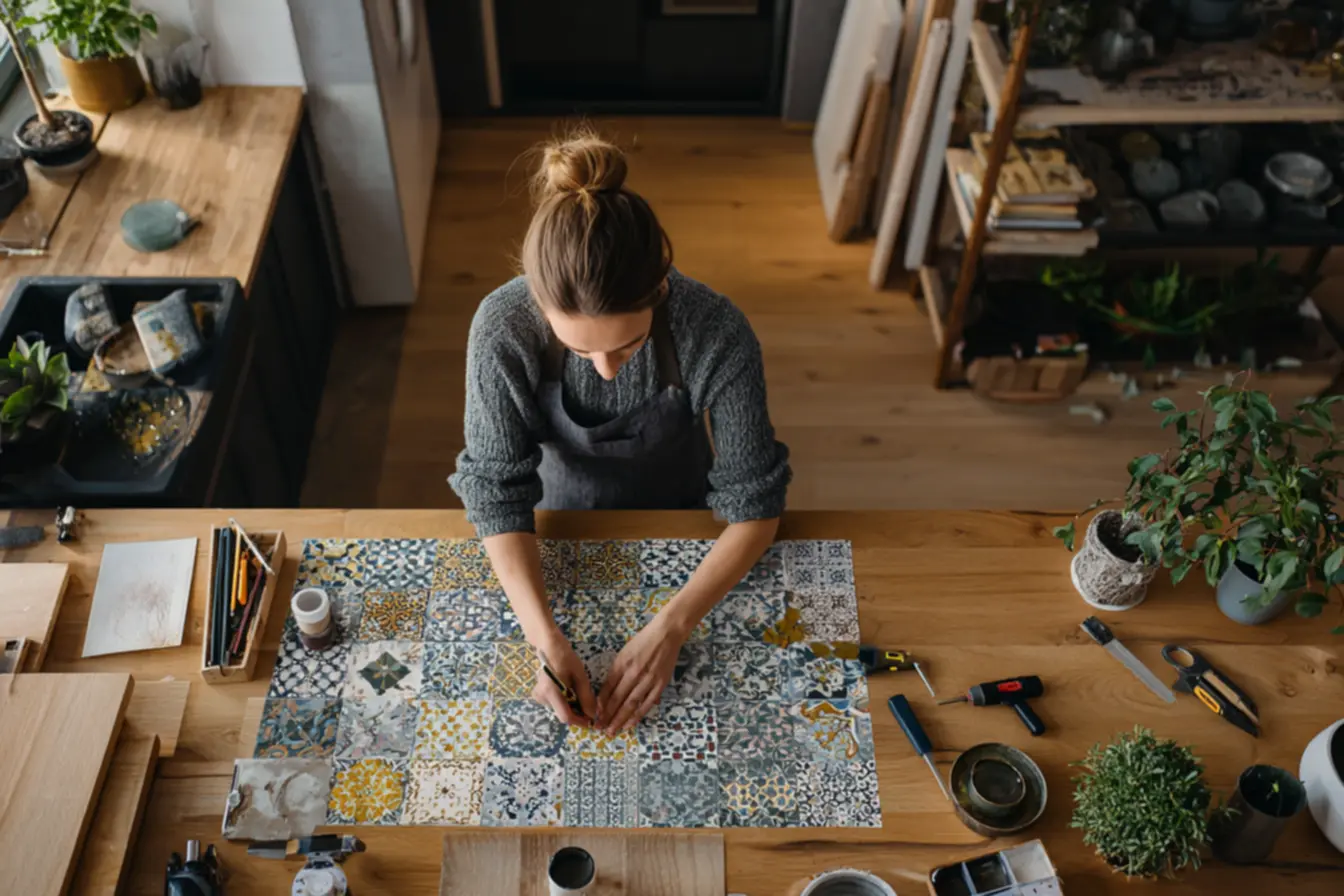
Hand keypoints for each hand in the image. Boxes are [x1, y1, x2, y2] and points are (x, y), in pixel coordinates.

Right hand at [532, 632, 596, 726]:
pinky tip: (569, 690)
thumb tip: (593, 715)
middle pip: (563, 714)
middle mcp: (542, 698)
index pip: (566, 717)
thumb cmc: (566, 658)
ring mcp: (538, 697)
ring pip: (559, 709)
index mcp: (551, 692)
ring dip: (571, 707)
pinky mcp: (538, 695)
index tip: (592, 721)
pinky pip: (555, 704)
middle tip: (588, 705)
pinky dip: (564, 702)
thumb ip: (586, 697)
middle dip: (578, 713)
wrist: (549, 647)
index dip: (580, 721)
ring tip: (578, 693)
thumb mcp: (580, 676)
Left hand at [598, 617, 684, 732]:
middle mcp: (634, 673)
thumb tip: (607, 693)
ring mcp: (648, 680)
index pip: (608, 687)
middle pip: (618, 699)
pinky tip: (629, 724)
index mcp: (622, 664)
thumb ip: (616, 672)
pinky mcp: (660, 685)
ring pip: (631, 704)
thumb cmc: (642, 642)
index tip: (595, 714)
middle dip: (607, 716)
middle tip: (600, 728)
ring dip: (620, 719)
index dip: (601, 703)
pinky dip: (637, 716)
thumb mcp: (623, 653)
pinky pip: (647, 704)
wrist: (666, 635)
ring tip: (612, 731)